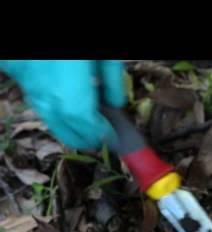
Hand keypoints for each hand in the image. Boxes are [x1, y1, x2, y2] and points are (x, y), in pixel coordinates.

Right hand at [0, 60, 125, 148]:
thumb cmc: (76, 28)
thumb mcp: (103, 53)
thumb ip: (112, 80)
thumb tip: (116, 105)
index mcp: (68, 89)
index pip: (86, 125)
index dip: (100, 134)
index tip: (113, 138)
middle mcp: (42, 92)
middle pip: (62, 129)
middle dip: (82, 138)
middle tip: (99, 140)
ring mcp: (24, 81)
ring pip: (45, 113)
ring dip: (64, 122)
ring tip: (84, 121)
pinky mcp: (12, 69)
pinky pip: (34, 94)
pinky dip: (49, 100)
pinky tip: (62, 93)